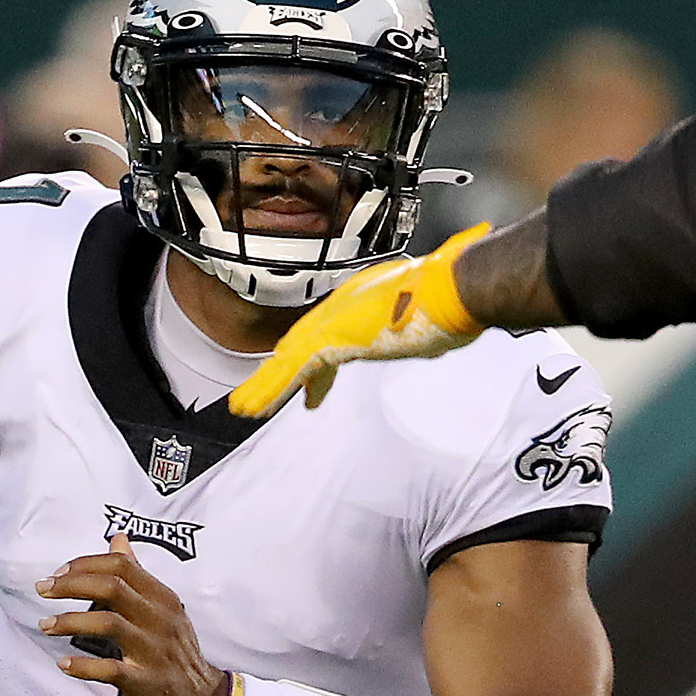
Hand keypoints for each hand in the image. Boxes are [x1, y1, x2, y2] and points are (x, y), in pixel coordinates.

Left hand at [38, 534, 232, 695]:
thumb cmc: (175, 656)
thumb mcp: (163, 610)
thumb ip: (137, 575)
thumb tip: (119, 540)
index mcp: (162, 599)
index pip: (122, 566)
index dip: (85, 564)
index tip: (59, 573)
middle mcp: (160, 620)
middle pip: (112, 587)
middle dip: (71, 585)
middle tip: (44, 590)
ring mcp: (154, 651)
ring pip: (109, 622)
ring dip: (70, 621)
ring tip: (45, 625)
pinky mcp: (146, 683)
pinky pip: (111, 669)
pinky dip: (83, 666)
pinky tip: (64, 665)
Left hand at [229, 224, 490, 416]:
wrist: (452, 287)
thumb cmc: (451, 290)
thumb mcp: (433, 311)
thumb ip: (427, 321)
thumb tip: (440, 335)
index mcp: (361, 303)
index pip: (327, 340)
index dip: (312, 365)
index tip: (308, 389)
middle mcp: (342, 310)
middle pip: (301, 349)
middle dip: (279, 376)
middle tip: (257, 398)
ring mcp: (334, 323)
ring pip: (289, 361)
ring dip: (265, 387)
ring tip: (244, 408)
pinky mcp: (330, 340)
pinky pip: (293, 370)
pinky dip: (271, 389)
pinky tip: (254, 405)